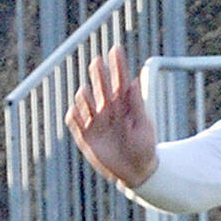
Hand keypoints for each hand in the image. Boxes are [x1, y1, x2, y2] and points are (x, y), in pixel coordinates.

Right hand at [65, 45, 158, 186]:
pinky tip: (76, 111)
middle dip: (99, 75)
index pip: (119, 81)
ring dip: (86, 96)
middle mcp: (108, 111)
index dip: (117, 65)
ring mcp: (96, 123)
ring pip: (85, 103)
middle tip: (98, 61)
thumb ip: (137, 105)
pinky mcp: (86, 137)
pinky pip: (75, 123)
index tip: (116, 49)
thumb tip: (133, 81)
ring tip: (87, 90)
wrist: (137, 171)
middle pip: (101, 88)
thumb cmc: (144, 147)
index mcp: (124, 106)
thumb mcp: (143, 126)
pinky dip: (75, 116)